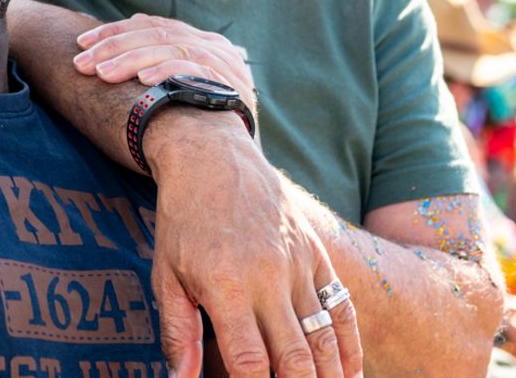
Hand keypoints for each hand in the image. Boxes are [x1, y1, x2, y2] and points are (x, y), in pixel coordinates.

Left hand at [74, 13, 255, 109]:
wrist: (239, 156)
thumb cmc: (198, 123)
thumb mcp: (177, 87)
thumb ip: (155, 64)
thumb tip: (114, 44)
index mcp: (199, 39)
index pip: (151, 25)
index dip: (113, 31)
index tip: (80, 43)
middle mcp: (213, 45)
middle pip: (156, 33)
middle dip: (113, 46)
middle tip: (81, 63)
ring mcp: (224, 62)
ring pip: (171, 47)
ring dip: (132, 59)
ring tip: (102, 73)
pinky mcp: (232, 83)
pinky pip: (195, 68)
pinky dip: (167, 70)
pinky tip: (143, 80)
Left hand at [143, 110, 363, 377]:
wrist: (213, 159)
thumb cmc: (183, 221)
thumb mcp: (166, 274)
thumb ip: (178, 332)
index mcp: (226, 287)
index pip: (249, 361)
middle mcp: (268, 279)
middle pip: (296, 358)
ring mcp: (298, 266)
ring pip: (325, 338)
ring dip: (328, 376)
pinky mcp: (317, 255)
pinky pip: (341, 308)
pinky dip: (348, 346)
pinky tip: (349, 373)